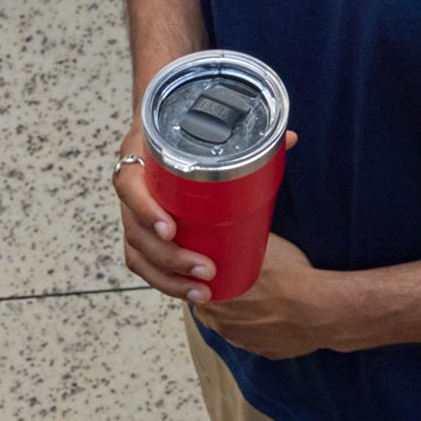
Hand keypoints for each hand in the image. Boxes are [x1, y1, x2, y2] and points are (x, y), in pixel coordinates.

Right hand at [113, 124, 301, 304]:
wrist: (164, 132)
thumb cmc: (186, 132)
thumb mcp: (206, 128)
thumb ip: (245, 134)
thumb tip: (291, 139)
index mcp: (138, 157)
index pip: (128, 186)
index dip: (145, 210)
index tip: (171, 229)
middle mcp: (131, 189)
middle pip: (136, 231)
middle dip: (170, 258)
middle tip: (206, 269)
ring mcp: (132, 214)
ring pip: (138, 254)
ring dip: (168, 278)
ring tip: (201, 290)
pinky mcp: (141, 234)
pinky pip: (145, 264)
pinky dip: (166, 282)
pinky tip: (191, 292)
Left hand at [192, 235, 344, 359]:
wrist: (322, 311)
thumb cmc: (292, 278)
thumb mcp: (263, 248)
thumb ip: (242, 240)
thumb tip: (236, 225)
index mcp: (215, 298)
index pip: (193, 290)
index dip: (200, 280)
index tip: (211, 272)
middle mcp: (223, 324)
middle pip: (210, 310)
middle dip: (218, 298)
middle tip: (234, 283)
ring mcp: (243, 340)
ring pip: (232, 326)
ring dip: (237, 314)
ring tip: (255, 298)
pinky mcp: (263, 351)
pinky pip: (255, 338)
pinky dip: (259, 327)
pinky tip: (271, 313)